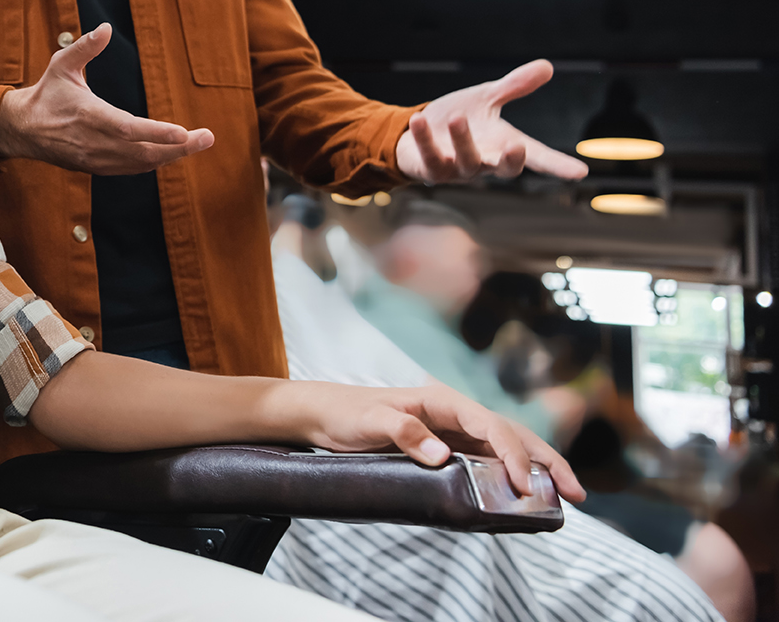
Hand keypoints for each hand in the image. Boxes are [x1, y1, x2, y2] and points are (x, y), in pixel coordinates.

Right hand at [0, 23, 213, 174]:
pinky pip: (132, 169)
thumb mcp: (61, 64)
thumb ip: (85, 47)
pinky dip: (154, 162)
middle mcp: (95, 143)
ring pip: (141, 164)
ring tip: (197, 143)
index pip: (129, 129)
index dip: (157, 133)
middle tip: (208, 137)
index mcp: (89, 116)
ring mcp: (97, 159)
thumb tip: (107, 27)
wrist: (22, 130)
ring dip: (171, 156)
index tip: (184, 132)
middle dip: (179, 148)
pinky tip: (172, 152)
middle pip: (144, 152)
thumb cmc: (46, 93)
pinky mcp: (97, 168)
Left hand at [283, 380, 584, 502]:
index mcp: (442, 401)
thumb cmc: (345, 412)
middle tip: (576, 493)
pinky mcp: (446, 448)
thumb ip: (404, 434)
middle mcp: (455, 414)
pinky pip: (487, 462)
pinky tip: (525, 495)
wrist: (322, 413)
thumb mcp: (369, 422)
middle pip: (512, 434)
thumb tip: (442, 455)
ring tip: (565, 497)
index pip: (492, 426)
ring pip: (506, 449)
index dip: (512, 454)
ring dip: (537, 469)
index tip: (523, 484)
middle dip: (546, 461)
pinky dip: (511, 476)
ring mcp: (453, 431)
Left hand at [395, 59, 587, 183]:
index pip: (537, 157)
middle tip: (517, 147)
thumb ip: (514, 86)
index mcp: (504, 146)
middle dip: (511, 161)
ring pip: (466, 161)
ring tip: (457, 118)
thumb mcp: (487, 99)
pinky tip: (419, 119)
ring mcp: (458, 170)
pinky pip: (429, 157)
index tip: (580, 172)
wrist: (417, 134)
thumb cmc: (459, 120)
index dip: (557, 165)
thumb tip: (548, 66)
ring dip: (463, 141)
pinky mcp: (430, 170)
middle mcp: (485, 163)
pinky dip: (424, 139)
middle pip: (505, 170)